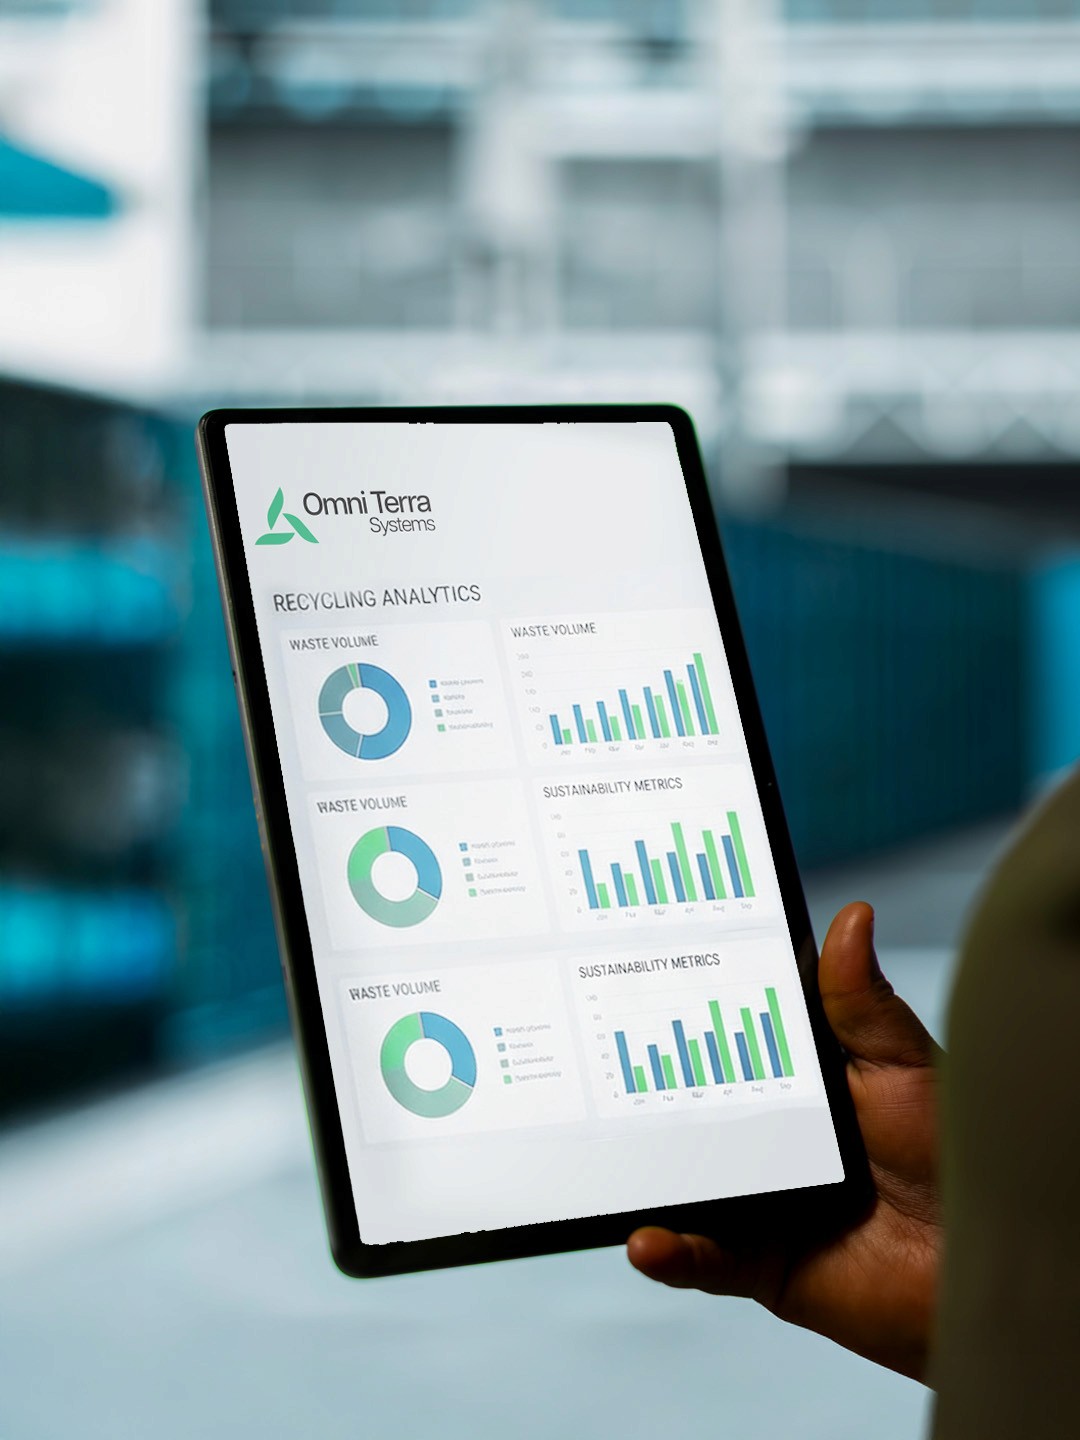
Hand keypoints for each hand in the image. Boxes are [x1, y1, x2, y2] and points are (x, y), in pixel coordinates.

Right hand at [627, 902, 941, 1382]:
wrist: (982, 1263)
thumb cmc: (956, 1156)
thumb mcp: (902, 1067)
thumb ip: (863, 1006)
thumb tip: (853, 915)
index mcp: (797, 1081)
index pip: (729, 1036)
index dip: (685, 1007)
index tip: (639, 968)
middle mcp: (767, 1135)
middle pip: (689, 1103)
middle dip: (639, 1082)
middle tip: (590, 1052)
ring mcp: (756, 1197)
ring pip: (680, 1178)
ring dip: (639, 1170)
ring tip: (603, 1151)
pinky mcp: (757, 1261)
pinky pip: (700, 1258)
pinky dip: (668, 1251)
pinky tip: (646, 1238)